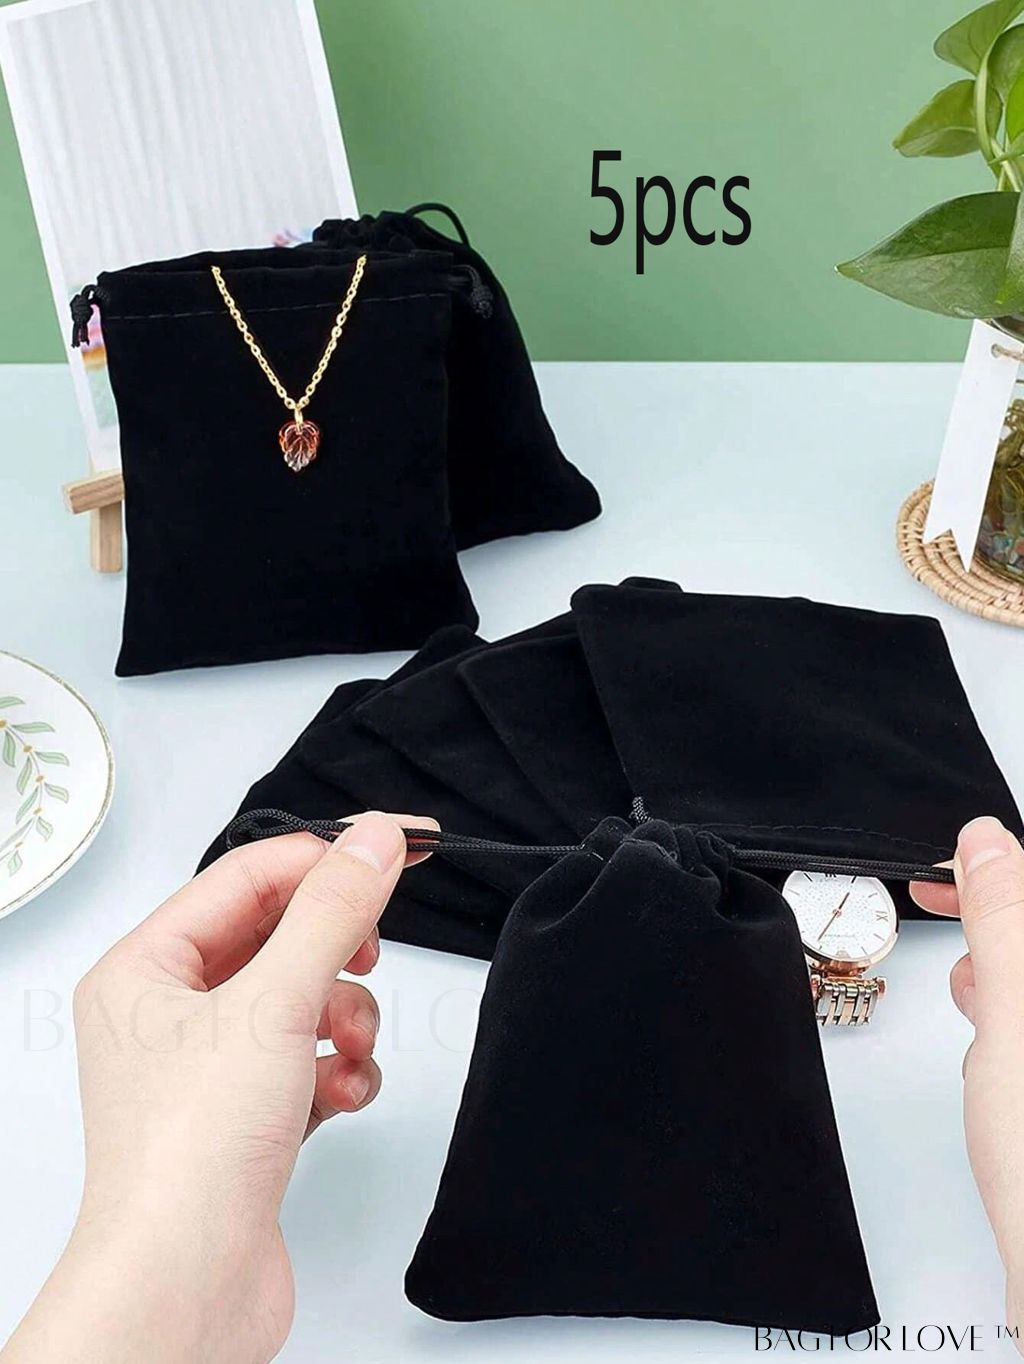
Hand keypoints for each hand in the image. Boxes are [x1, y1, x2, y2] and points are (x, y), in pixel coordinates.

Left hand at [1, 811, 434, 1363]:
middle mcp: (168, 1014)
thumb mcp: (275, 1003)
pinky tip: (344, 1094)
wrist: (187, 1288)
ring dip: (345, 1016)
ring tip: (352, 1047)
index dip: (325, 859)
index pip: (246, 878)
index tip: (398, 848)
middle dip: (334, 951)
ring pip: (300, 1000)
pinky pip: (308, 1059)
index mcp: (145, 969)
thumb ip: (332, 913)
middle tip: (371, 952)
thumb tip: (373, 839)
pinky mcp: (245, 1117)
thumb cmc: (192, 1154)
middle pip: (275, 938)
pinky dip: (339, 1070)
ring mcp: (206, 1068)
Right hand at [911, 816, 1023, 1350]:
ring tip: (968, 986)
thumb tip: (989, 842)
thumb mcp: (1020, 1012)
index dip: (1005, 869)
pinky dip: (1013, 1026)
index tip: (954, 863)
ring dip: (1006, 974)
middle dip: (1001, 920)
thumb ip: (1007, 920)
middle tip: (942, 901)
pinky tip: (988, 1048)